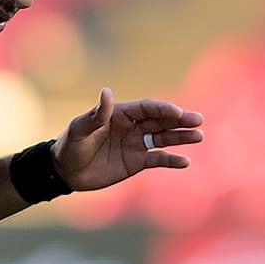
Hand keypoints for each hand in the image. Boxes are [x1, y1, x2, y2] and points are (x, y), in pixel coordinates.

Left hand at [54, 88, 202, 192]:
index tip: (177, 113)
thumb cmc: (70, 145)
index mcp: (120, 113)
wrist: (65, 171)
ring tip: (199, 136)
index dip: (162, 109)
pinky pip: (158, 159)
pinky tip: (184, 161)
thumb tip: (107, 92)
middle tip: (198, 120)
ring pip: (163, 138)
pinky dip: (171, 160)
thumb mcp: (79, 129)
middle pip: (160, 121)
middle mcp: (132, 126)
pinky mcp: (137, 162)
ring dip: (181, 137)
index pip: (146, 108)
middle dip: (179, 120)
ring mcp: (136, 144)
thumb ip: (96, 114)